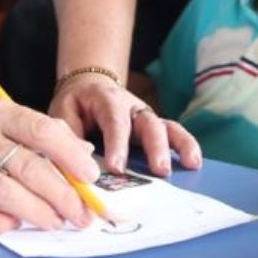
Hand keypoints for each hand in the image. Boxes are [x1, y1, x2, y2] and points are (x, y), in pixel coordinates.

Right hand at [0, 97, 100, 234]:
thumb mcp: (9, 119)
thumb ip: (48, 134)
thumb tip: (86, 156)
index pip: (41, 131)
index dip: (70, 155)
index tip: (91, 176)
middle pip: (27, 168)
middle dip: (62, 195)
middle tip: (81, 213)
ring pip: (3, 193)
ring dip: (37, 212)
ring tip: (57, 222)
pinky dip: (2, 223)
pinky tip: (18, 224)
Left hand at [51, 71, 201, 175]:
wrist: (87, 87)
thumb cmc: (75, 104)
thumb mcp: (62, 113)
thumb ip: (69, 135)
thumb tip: (80, 162)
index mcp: (106, 99)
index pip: (114, 121)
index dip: (117, 144)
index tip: (117, 167)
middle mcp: (132, 106)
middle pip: (148, 123)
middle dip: (154, 147)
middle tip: (159, 170)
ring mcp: (146, 117)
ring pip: (166, 127)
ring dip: (178, 145)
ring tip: (191, 165)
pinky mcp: (153, 128)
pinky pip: (174, 134)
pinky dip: (186, 146)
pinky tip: (195, 163)